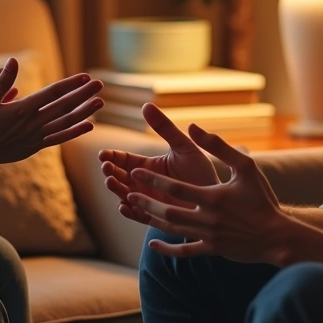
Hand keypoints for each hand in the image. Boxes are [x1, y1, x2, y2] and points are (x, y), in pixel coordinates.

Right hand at [0, 58, 102, 174]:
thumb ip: (1, 82)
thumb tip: (12, 61)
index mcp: (22, 110)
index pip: (52, 94)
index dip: (70, 84)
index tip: (86, 77)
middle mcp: (32, 124)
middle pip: (63, 107)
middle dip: (83, 95)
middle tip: (100, 85)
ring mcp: (35, 137)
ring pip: (65, 123)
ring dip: (84, 113)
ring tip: (100, 103)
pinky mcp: (34, 147)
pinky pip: (59, 138)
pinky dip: (74, 132)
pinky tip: (88, 126)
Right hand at [98, 103, 220, 225]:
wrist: (219, 200)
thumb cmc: (201, 171)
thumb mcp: (183, 147)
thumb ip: (165, 128)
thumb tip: (146, 105)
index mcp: (148, 165)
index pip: (123, 159)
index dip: (111, 157)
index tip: (104, 155)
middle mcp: (144, 183)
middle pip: (119, 177)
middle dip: (110, 172)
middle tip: (106, 168)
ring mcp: (148, 200)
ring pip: (124, 195)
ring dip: (116, 189)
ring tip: (112, 182)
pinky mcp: (156, 217)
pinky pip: (138, 215)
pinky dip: (129, 211)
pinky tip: (125, 205)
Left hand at [125, 123, 291, 263]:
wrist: (277, 236)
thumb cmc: (263, 198)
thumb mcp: (246, 167)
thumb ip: (219, 147)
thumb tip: (194, 127)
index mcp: (213, 196)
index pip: (175, 187)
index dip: (153, 180)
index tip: (134, 171)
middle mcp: (207, 218)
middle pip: (167, 211)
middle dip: (144, 200)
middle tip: (126, 190)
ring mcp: (208, 236)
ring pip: (171, 229)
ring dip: (149, 219)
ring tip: (132, 208)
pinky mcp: (212, 249)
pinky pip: (184, 251)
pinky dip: (167, 249)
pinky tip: (152, 243)